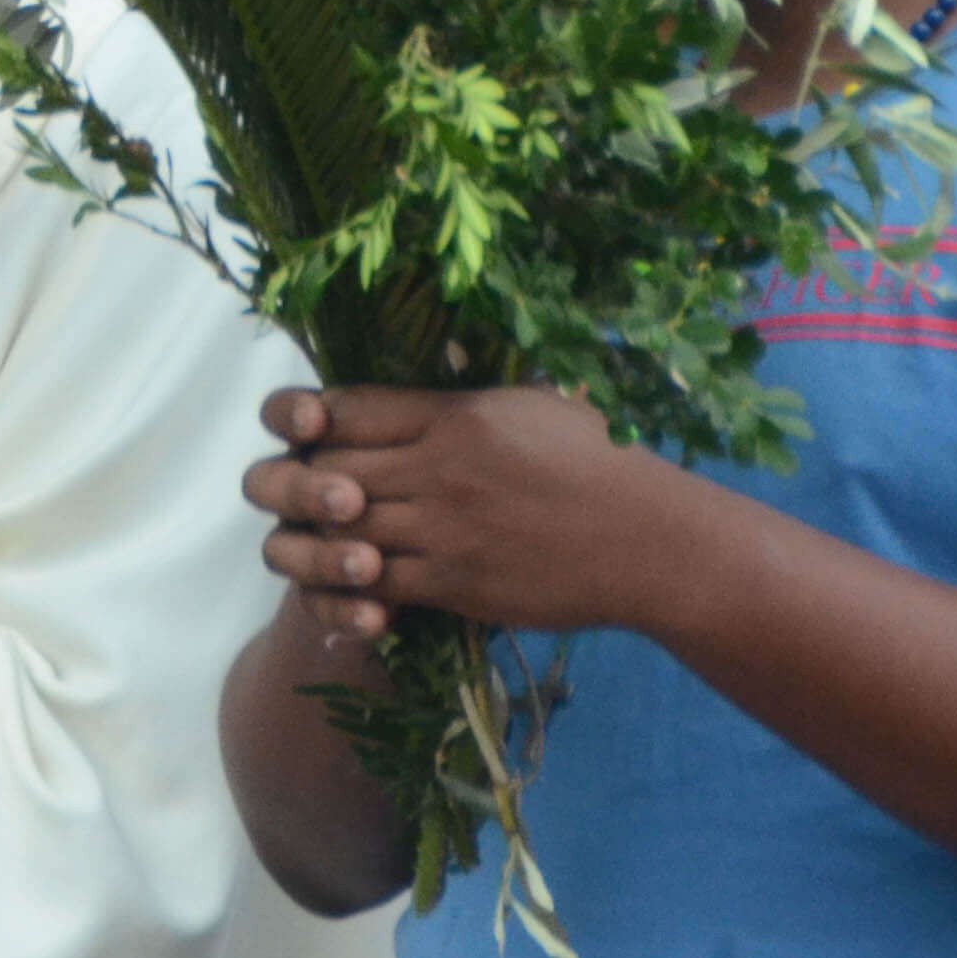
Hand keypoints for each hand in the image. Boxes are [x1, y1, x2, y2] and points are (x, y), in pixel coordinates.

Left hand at [242, 385, 693, 641]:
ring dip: (314, 537)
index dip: (309, 418)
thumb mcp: (534, 404)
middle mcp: (439, 469)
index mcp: (455, 416)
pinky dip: (351, 585)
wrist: (656, 545)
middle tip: (309, 489)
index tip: (311, 430)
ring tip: (318, 536)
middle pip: (325, 468)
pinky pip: (374, 584)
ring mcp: (444, 530)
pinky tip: (355, 580)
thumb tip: (426, 372)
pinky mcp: (455, 585)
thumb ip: (467, 398)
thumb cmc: (604, 465)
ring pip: (337, 531)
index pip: (343, 408)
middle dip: (301, 479)